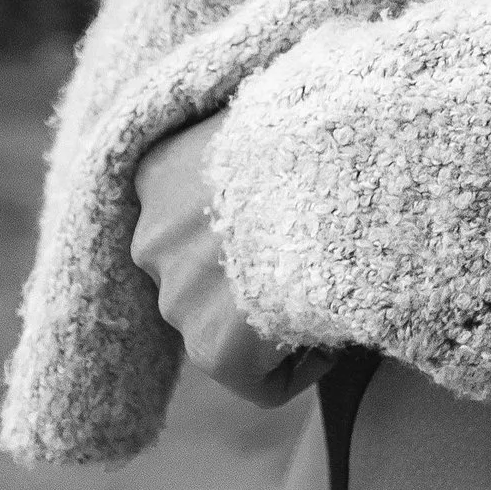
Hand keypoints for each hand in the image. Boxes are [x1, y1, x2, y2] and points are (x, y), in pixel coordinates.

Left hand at [130, 112, 334, 407]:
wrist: (337, 165)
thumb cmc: (327, 126)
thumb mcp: (274, 109)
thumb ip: (256, 140)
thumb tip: (288, 145)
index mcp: (157, 171)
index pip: (191, 220)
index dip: (253, 225)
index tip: (302, 214)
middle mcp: (151, 238)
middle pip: (208, 277)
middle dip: (256, 274)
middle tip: (321, 249)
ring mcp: (176, 296)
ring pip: (231, 327)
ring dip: (275, 314)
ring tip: (334, 280)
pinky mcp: (212, 350)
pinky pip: (262, 380)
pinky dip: (303, 362)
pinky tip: (339, 320)